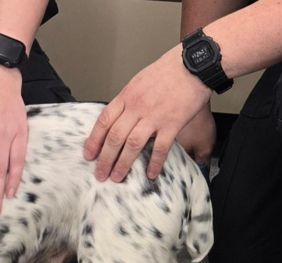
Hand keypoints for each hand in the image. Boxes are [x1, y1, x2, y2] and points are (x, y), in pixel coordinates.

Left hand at [83, 46, 211, 181]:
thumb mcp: (140, 81)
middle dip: (105, 159)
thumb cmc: (168, 71)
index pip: (104, 121)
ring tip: (117, 177)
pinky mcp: (172, 123)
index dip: (94, 140)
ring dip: (123, 164)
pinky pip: (160, 148)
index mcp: (127, 96)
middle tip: (100, 174)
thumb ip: (129, 100)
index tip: (89, 155)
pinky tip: (151, 174)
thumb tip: (120, 117)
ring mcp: (154, 116)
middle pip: (115, 137)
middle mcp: (137, 107)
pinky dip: (155, 163)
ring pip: (132, 145)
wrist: (193, 65)